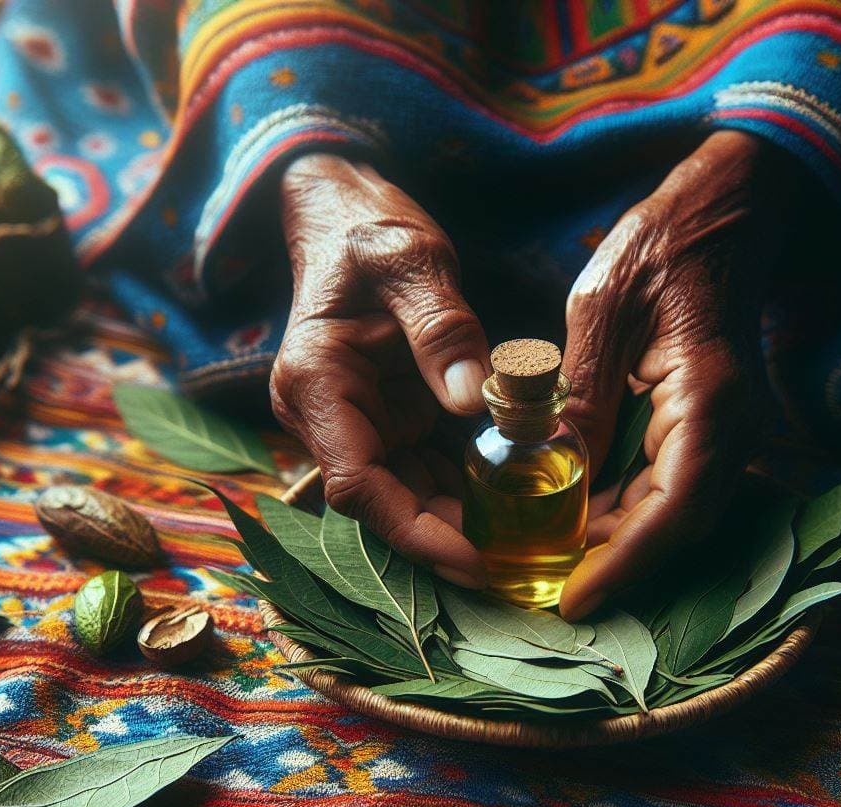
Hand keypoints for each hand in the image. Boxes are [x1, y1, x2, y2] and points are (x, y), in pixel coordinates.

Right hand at [271, 154, 490, 586]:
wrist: (343, 211)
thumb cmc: (367, 227)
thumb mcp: (410, 260)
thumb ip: (442, 327)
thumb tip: (473, 402)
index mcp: (316, 383)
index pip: (357, 484)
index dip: (416, 532)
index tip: (474, 560)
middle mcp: (327, 415)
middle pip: (385, 502)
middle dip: (447, 536)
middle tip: (518, 559)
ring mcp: (356, 420)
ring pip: (406, 493)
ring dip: (460, 518)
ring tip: (524, 537)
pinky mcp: (385, 415)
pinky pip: (423, 466)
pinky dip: (463, 485)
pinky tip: (510, 495)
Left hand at [559, 131, 796, 619]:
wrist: (720, 215)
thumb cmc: (660, 248)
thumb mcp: (601, 313)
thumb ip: (581, 395)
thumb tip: (554, 473)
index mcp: (708, 399)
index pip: (673, 509)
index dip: (624, 563)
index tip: (575, 601)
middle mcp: (731, 427)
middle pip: (676, 525)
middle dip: (613, 563)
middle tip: (546, 589)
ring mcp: (726, 429)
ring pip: (673, 512)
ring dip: (618, 542)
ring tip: (553, 563)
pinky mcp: (708, 425)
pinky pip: (669, 486)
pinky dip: (626, 512)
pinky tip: (578, 518)